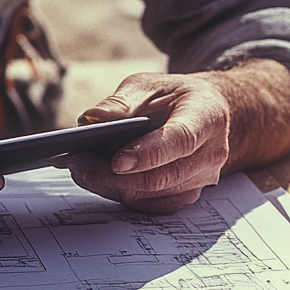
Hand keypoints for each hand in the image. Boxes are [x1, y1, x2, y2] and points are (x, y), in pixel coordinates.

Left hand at [67, 73, 230, 212]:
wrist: (200, 112)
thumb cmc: (172, 97)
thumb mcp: (146, 85)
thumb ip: (120, 102)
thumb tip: (92, 119)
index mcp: (207, 116)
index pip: (181, 140)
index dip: (149, 153)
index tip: (116, 161)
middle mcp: (210, 153)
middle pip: (163, 176)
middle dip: (115, 175)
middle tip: (79, 162)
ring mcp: (201, 179)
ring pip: (152, 194)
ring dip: (111, 186)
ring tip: (80, 168)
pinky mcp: (184, 195)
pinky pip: (149, 204)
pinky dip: (118, 193)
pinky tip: (96, 178)